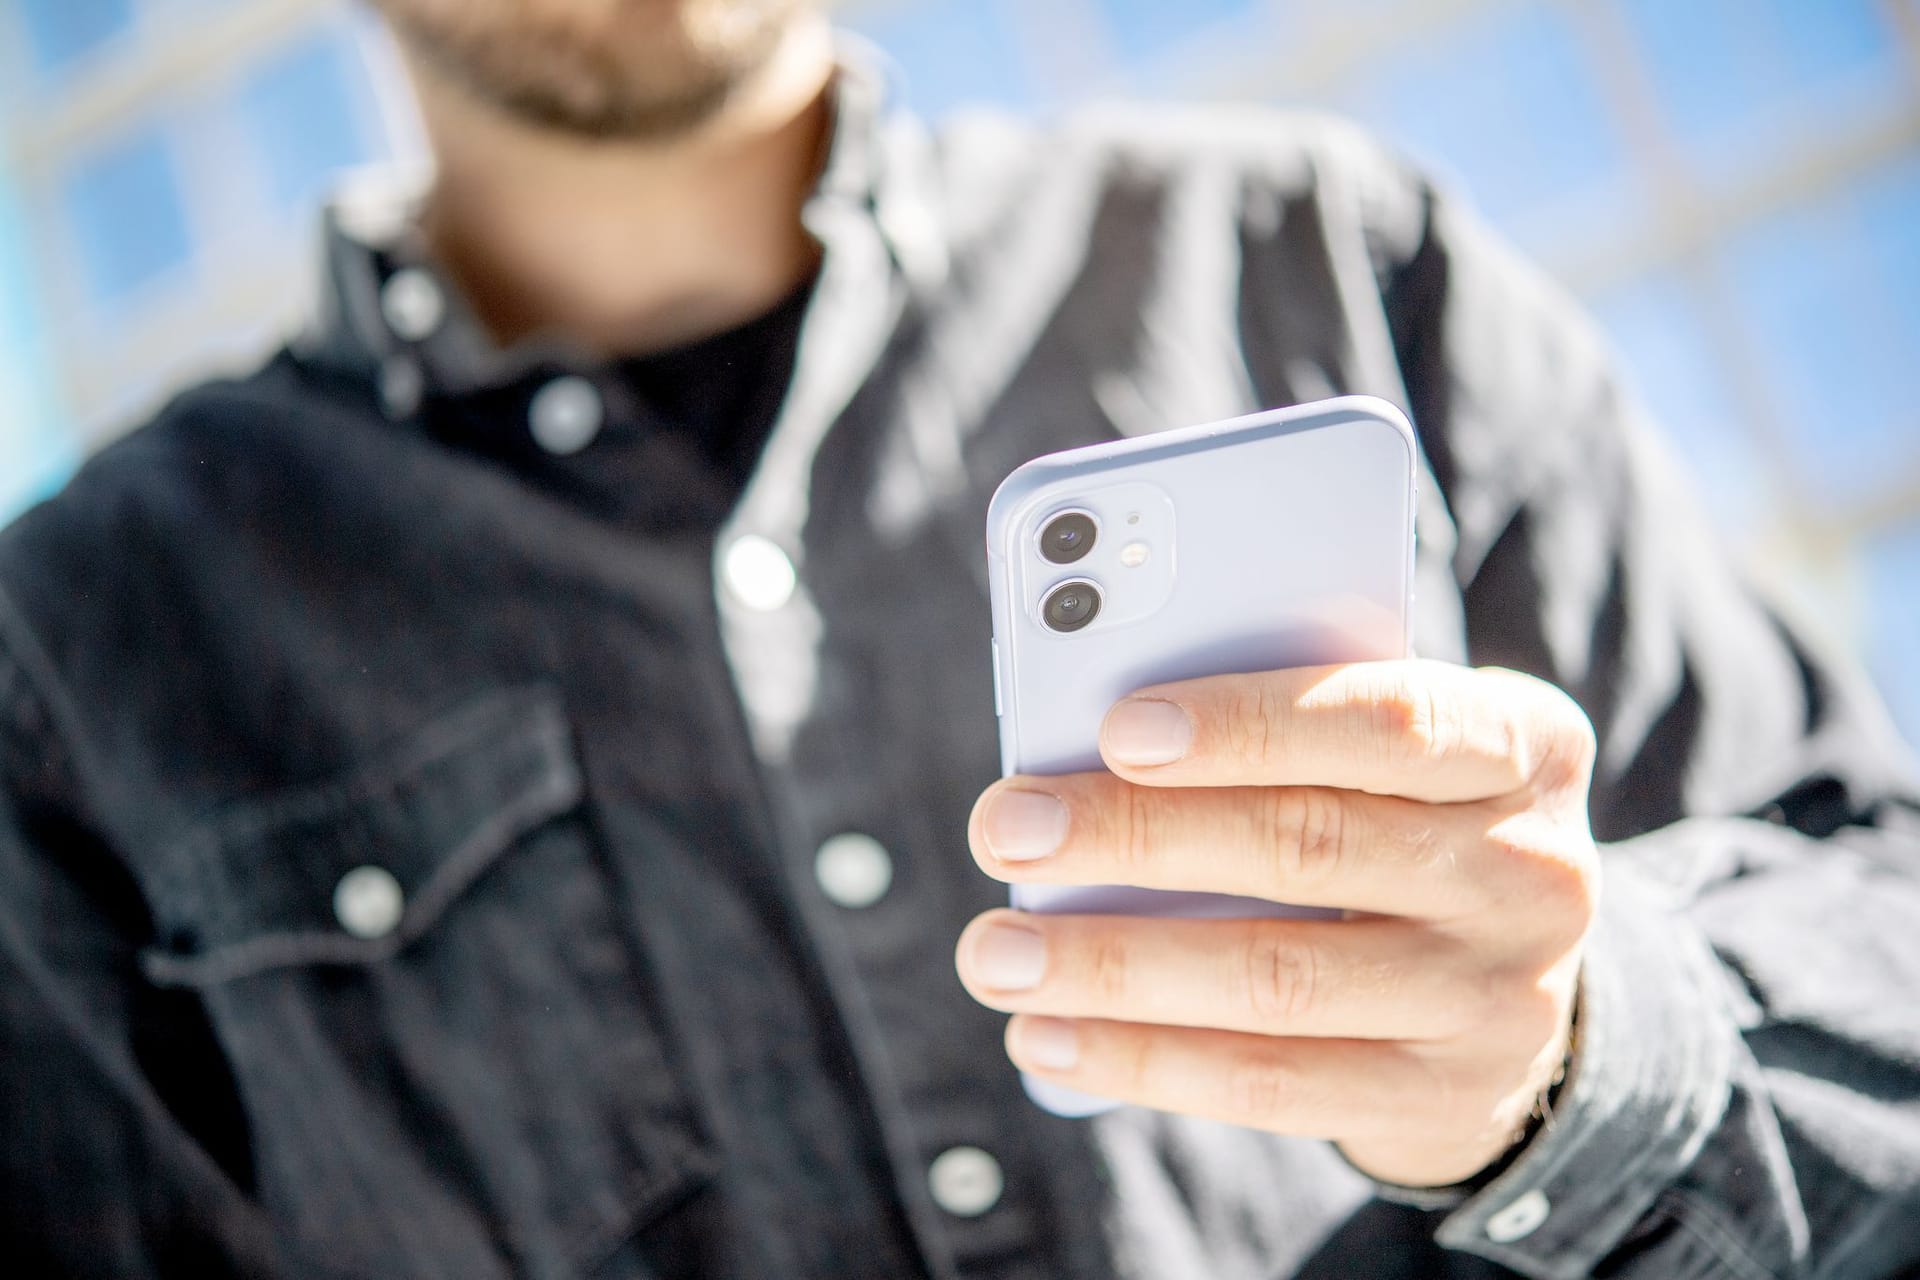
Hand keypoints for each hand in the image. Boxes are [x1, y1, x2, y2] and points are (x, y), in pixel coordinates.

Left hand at [956, 659, 1598, 1187]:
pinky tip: (1047, 1039)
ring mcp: (1499, 995)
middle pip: (1310, 845)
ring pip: (1277, 977)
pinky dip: (1141, 1060)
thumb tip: (1087, 749)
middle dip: (1136, 836)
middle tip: (1004, 830)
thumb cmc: (1395, 815)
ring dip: (1113, 966)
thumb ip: (1280, 731)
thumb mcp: (1380, 751)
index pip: (1391, 720)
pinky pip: (1272, 1083)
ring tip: (993, 953)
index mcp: (1525, 743)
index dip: (1251, 725)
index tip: (1117, 729)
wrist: (1509, 979)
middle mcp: (1532, 869)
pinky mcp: (1442, 1096)